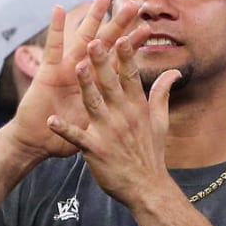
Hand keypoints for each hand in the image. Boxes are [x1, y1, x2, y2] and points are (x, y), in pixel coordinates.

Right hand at [8, 0, 139, 164]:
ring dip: (92, 18)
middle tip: (134, 5)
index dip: (132, 45)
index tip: (148, 28)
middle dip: (119, 25)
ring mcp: (65, 69)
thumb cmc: (67, 136)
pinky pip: (52, 48)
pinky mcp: (47, 72)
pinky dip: (55, 29)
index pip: (119, 61)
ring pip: (82, 39)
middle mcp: (83, 72)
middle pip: (105, 44)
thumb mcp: (97, 124)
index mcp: (97, 85)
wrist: (38, 143)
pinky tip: (58, 9)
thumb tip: (137, 109)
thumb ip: (112, 112)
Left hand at [45, 24, 175, 210]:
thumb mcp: (160, 122)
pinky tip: (51, 120)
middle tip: (93, 41)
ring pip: (94, 104)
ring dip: (84, 86)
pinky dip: (65, 129)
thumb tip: (174, 73)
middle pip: (110, 84)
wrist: (147, 188)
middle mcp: (124, 116)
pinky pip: (77, 137)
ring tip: (75, 67)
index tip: (121, 37)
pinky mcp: (96, 150)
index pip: (131, 77)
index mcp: (138, 108)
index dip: (126, 57)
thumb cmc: (151, 153)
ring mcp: (109, 133)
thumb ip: (162, 94)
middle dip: (101, 62)